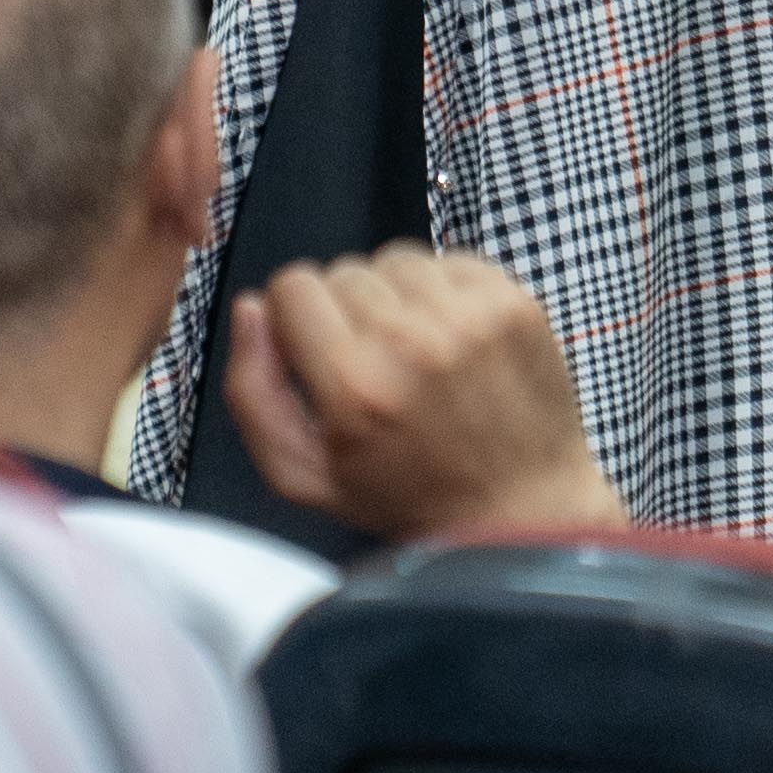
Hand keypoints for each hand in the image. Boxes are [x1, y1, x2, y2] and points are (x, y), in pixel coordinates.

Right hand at [225, 247, 622, 536]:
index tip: (316, 350)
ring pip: (395, 260)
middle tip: (373, 366)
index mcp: (353, 386)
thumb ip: (253, 393)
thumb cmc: (410, 498)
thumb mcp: (305, 476)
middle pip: (343, 270)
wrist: (521, 511)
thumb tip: (250, 309)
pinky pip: (450, 261)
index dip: (296, 317)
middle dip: (346, 313)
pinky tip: (454, 342)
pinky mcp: (512, 304)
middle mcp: (411, 343)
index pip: (293, 285)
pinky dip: (445, 293)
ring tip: (414, 353)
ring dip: (395, 297)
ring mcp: (469, 318)